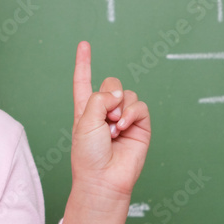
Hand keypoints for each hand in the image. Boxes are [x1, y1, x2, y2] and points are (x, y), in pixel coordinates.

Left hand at [71, 41, 150, 206]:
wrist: (103, 178)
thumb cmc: (88, 155)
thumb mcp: (84, 120)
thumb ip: (100, 98)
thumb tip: (120, 96)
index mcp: (86, 109)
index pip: (84, 80)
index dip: (84, 62)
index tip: (84, 44)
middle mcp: (105, 111)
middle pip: (112, 83)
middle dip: (110, 94)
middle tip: (106, 117)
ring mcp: (123, 118)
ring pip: (128, 94)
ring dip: (120, 109)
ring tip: (113, 130)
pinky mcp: (140, 126)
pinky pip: (140, 106)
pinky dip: (132, 113)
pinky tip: (123, 127)